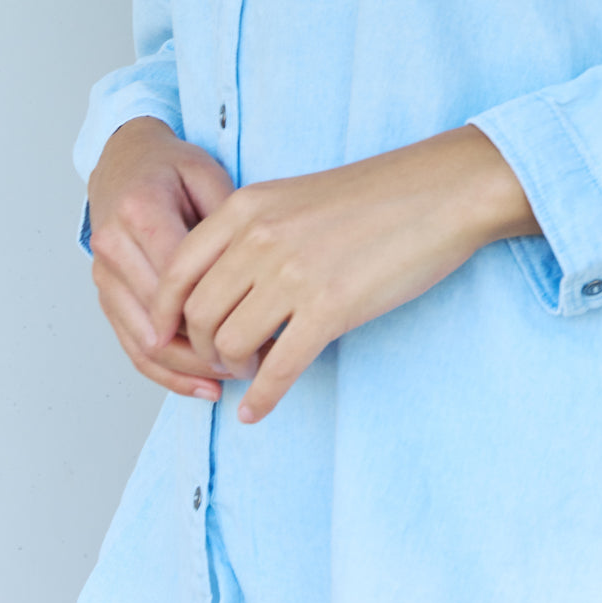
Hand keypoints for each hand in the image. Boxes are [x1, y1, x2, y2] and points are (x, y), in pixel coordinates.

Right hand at [87, 116, 257, 399]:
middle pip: (162, 318)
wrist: (123, 160)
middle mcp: (113, 246)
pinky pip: (131, 346)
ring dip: (191, 367)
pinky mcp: (105, 293)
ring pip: (144, 342)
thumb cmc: (169, 167)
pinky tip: (201, 386)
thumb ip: (225, 223)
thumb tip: (254, 277)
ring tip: (236, 376)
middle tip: (258, 360)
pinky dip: (167, 371)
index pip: (181, 278)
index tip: (263, 326)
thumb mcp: (207, 175)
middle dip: (210, 346)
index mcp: (141, 211)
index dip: (222, 309)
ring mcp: (103, 273)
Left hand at [150, 124, 536, 423]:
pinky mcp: (331, 308)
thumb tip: (222, 289)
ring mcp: (294, 273)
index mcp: (247, 207)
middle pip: (199, 314)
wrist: (438, 192)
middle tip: (223, 359)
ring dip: (234, 369)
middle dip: (203, 348)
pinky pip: (279, 368)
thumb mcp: (294, 198)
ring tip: (250, 371)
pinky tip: (257, 410)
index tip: (163, 338)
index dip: (163, 313)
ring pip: (231, 344)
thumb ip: (252, 233)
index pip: (176, 269)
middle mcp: (260, 238)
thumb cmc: (373, 196)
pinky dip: (262, 397)